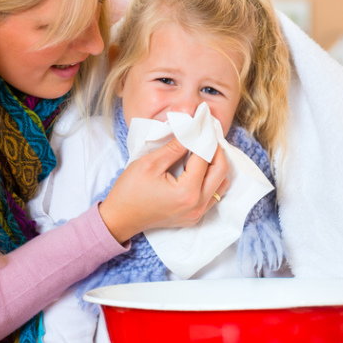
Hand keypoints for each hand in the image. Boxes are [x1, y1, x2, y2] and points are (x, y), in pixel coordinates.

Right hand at [99, 138, 229, 243]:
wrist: (120, 218)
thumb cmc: (130, 190)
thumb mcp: (150, 163)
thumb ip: (174, 147)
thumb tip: (191, 131)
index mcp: (187, 191)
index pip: (205, 158)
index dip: (205, 138)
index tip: (204, 124)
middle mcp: (197, 205)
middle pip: (221, 171)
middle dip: (216, 150)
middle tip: (206, 135)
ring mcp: (197, 213)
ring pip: (221, 184)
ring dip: (216, 165)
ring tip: (205, 150)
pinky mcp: (194, 217)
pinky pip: (213, 195)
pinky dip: (211, 179)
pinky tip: (200, 168)